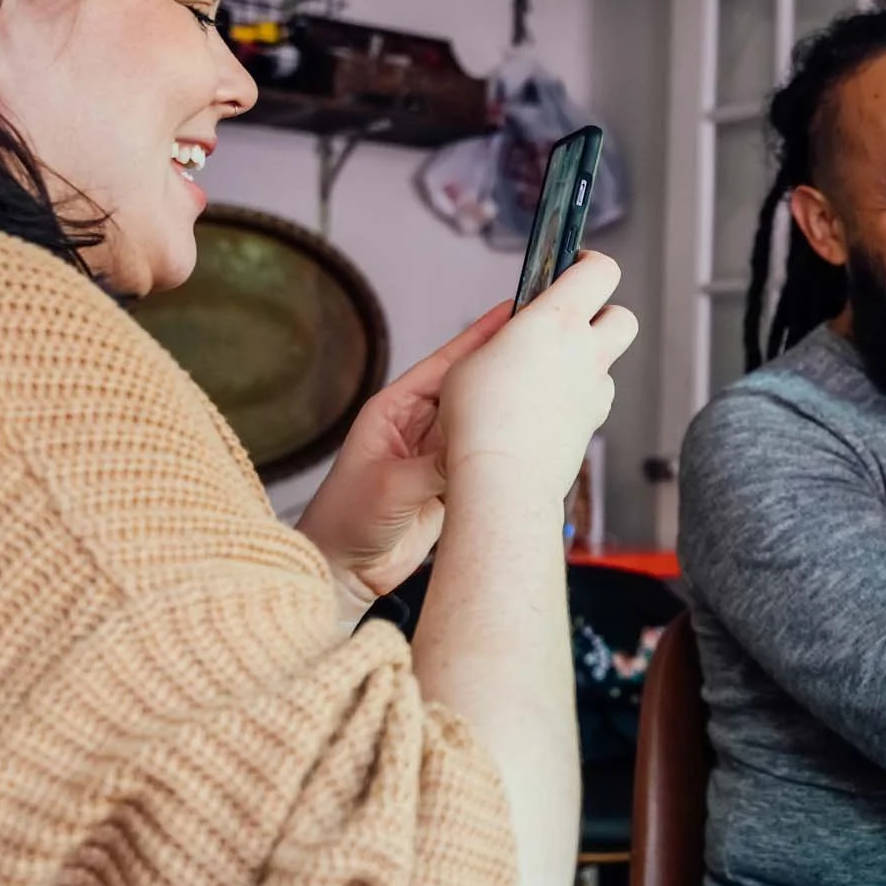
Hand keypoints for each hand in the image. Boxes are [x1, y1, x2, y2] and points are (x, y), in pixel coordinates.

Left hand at [296, 301, 515, 609]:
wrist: (340, 571)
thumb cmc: (343, 521)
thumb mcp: (391, 487)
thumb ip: (437, 467)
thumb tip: (478, 452)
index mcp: (394, 410)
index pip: (445, 365)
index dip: (478, 339)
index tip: (512, 314)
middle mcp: (418, 428)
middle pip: (470, 391)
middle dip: (502, 372)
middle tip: (542, 350)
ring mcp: (435, 456)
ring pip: (480, 426)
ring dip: (507, 416)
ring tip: (545, 396)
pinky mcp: (450, 487)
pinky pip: (482, 462)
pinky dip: (504, 456)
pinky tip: (530, 445)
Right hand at [438, 252, 638, 506]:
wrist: (504, 479)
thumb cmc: (479, 420)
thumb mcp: (470, 360)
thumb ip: (503, 337)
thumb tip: (516, 332)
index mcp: (556, 321)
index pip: (600, 271)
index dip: (589, 263)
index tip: (571, 265)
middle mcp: (586, 351)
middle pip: (623, 316)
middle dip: (602, 313)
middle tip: (570, 321)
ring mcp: (596, 388)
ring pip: (608, 359)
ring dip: (587, 358)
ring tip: (547, 372)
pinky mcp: (594, 420)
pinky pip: (596, 394)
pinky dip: (580, 393)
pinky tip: (548, 405)